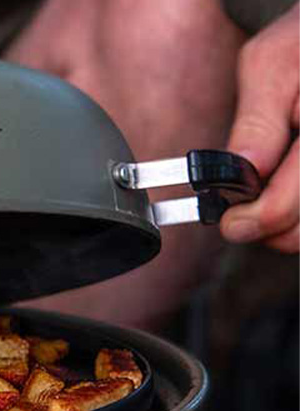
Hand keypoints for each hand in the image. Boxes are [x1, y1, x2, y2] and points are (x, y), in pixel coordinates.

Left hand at [221, 5, 298, 251]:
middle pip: (297, 233)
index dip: (248, 221)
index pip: (281, 210)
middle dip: (267, 226)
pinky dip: (298, 213)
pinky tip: (290, 187)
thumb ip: (256, 122)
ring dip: (286, 223)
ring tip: (272, 192)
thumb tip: (241, 172)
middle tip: (246, 210)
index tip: (230, 218)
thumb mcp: (271, 65)